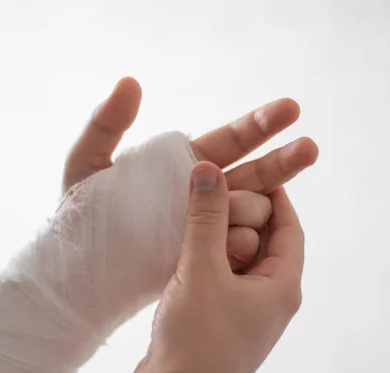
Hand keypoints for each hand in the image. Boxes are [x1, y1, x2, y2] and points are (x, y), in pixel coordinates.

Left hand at [62, 77, 316, 270]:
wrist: (79, 273)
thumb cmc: (80, 215)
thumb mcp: (84, 165)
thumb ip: (105, 125)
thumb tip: (131, 82)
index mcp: (183, 163)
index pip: (231, 139)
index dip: (260, 124)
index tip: (292, 110)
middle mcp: (203, 192)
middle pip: (255, 173)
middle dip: (282, 160)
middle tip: (310, 148)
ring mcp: (208, 226)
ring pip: (252, 210)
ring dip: (261, 203)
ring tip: (263, 204)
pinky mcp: (207, 257)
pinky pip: (238, 247)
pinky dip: (244, 240)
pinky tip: (253, 240)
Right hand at [71, 162, 304, 372]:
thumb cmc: (196, 339)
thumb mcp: (202, 268)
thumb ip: (206, 217)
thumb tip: (209, 170)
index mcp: (283, 288)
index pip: (290, 229)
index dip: (275, 198)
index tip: (255, 174)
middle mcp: (274, 302)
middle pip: (268, 244)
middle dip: (245, 216)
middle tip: (221, 192)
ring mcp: (252, 317)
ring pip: (245, 262)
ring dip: (226, 239)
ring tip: (202, 218)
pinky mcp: (229, 326)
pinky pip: (228, 281)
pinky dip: (214, 261)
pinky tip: (191, 253)